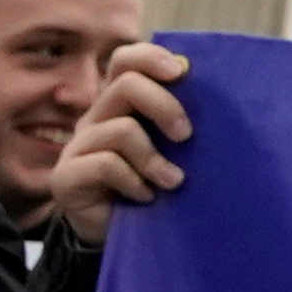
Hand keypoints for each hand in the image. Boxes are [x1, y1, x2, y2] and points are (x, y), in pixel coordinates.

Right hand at [49, 41, 190, 237]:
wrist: (122, 233)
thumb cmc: (156, 183)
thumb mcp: (172, 148)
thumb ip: (182, 121)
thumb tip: (226, 96)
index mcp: (120, 104)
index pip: (125, 61)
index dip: (151, 58)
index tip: (183, 72)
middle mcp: (95, 118)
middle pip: (126, 85)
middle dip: (165, 106)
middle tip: (187, 135)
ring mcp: (78, 146)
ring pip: (121, 129)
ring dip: (154, 158)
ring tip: (173, 181)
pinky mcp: (65, 176)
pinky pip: (106, 164)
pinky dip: (134, 180)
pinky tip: (145, 196)